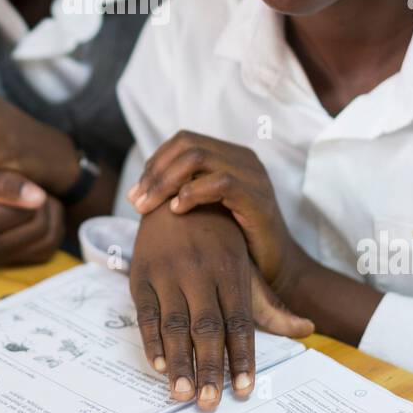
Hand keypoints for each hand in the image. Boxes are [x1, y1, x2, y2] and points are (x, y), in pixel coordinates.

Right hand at [0, 167, 65, 265]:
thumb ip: (5, 183)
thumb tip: (40, 198)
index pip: (28, 212)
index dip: (33, 191)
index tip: (22, 179)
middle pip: (42, 228)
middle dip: (46, 204)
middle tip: (34, 188)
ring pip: (49, 243)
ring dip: (52, 218)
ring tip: (37, 200)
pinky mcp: (4, 263)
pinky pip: (44, 251)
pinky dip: (48, 231)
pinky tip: (35, 214)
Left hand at [128, 132, 302, 296]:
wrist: (275, 271)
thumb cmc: (235, 242)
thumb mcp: (205, 210)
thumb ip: (182, 192)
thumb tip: (140, 189)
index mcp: (231, 156)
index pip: (184, 141)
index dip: (156, 162)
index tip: (137, 192)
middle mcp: (243, 159)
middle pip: (188, 144)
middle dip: (156, 172)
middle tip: (137, 201)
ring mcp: (253, 176)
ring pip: (199, 158)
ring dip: (166, 182)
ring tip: (148, 207)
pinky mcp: (258, 199)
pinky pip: (220, 182)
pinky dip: (192, 193)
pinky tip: (176, 211)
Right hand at [129, 204, 312, 410]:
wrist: (175, 194)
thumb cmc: (216, 240)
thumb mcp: (244, 267)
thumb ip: (269, 305)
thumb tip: (306, 330)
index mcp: (231, 272)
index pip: (240, 323)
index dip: (242, 357)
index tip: (245, 389)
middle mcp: (200, 272)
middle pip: (207, 327)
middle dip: (210, 367)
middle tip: (211, 402)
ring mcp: (168, 273)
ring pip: (175, 324)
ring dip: (178, 361)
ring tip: (183, 393)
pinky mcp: (141, 275)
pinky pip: (145, 313)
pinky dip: (150, 341)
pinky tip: (157, 365)